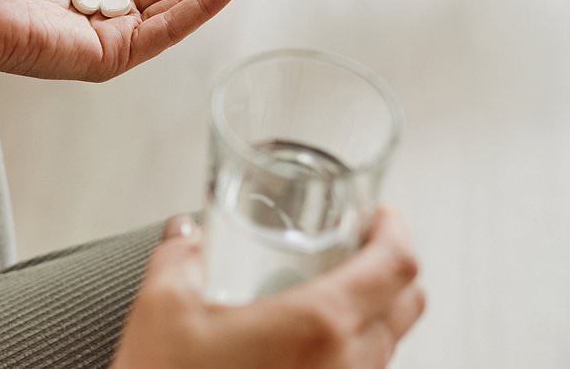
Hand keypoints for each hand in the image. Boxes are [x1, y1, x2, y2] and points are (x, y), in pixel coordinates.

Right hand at [112, 209, 424, 368]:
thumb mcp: (162, 309)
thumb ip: (180, 256)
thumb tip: (186, 233)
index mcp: (319, 325)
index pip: (395, 266)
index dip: (395, 230)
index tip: (378, 215)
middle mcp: (347, 365)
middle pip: (407, 304)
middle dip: (389, 266)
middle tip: (356, 246)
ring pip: (386, 345)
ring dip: (370, 311)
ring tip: (321, 293)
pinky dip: (348, 349)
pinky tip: (301, 343)